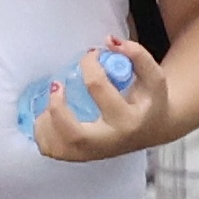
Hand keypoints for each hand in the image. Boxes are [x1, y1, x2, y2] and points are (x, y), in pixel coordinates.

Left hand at [28, 39, 173, 160]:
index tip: (91, 54)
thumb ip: (137, 55)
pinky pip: (52, 151)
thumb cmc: (150, 100)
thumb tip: (110, 41)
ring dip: (46, 121)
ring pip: (58, 147)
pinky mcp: (81, 157)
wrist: (154, 129)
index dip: (89, 64)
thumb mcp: (153, 76)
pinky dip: (43, 133)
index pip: (99, 89)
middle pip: (75, 135)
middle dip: (58, 109)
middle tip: (56, 85)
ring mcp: (93, 153)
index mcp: (129, 120)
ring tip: (53, 101)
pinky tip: (50, 117)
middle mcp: (110, 142)